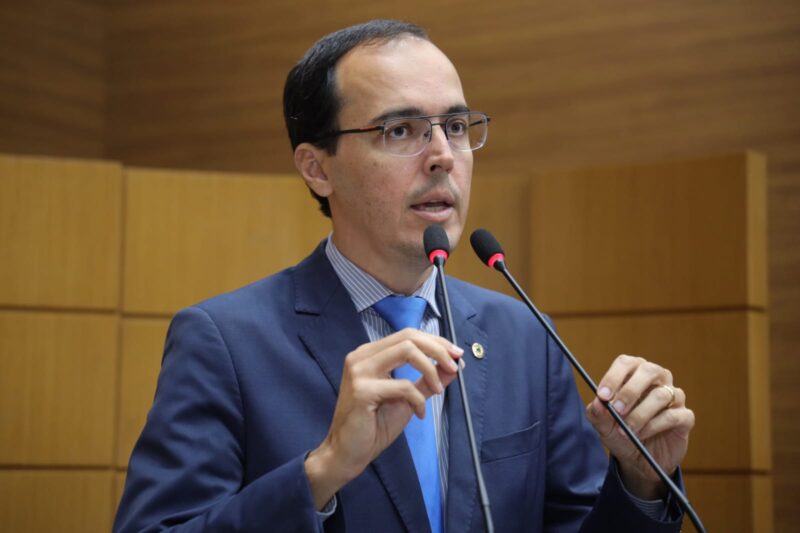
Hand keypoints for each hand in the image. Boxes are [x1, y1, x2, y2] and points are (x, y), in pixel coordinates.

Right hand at [304, 329, 462, 509]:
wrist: (347, 453)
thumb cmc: (373, 427)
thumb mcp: (407, 399)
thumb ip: (427, 381)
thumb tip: (453, 366)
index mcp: (370, 354)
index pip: (408, 335)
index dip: (436, 342)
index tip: (456, 355)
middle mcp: (361, 356)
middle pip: (409, 337)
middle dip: (438, 350)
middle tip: (455, 366)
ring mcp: (359, 371)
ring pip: (406, 351)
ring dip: (430, 369)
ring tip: (439, 390)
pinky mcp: (362, 390)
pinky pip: (402, 385)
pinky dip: (418, 399)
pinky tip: (419, 414)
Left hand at [585, 354, 694, 499]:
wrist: (638, 460)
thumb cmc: (620, 433)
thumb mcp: (603, 426)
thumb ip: (597, 414)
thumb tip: (597, 403)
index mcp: (634, 374)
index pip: (626, 363)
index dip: (614, 377)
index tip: (602, 396)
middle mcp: (657, 379)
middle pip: (648, 371)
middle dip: (630, 391)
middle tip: (617, 409)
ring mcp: (674, 397)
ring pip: (661, 395)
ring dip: (640, 414)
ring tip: (627, 430)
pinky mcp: (685, 417)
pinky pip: (673, 415)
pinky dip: (654, 426)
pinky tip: (641, 435)